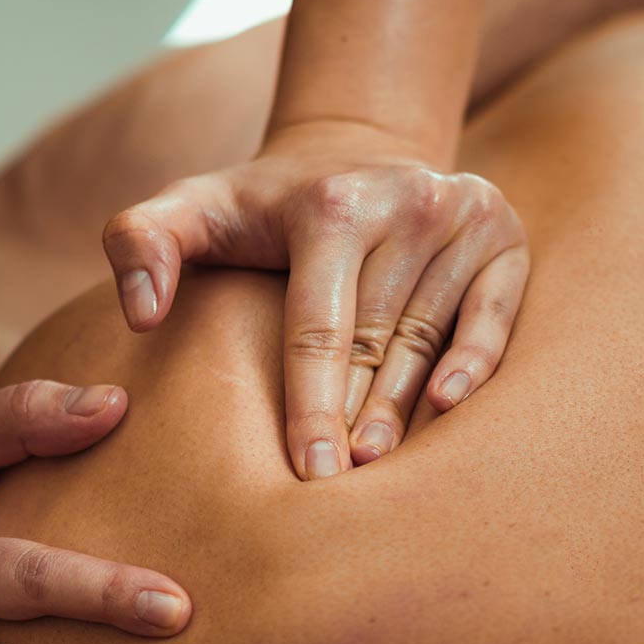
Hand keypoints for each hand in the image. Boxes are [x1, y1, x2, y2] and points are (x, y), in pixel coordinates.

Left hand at [102, 120, 528, 478]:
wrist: (352, 151)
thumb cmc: (261, 205)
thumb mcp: (189, 207)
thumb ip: (140, 243)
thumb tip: (142, 313)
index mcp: (331, 203)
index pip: (318, 328)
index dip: (310, 408)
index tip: (305, 477)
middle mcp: (405, 201)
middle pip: (376, 340)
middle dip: (354, 419)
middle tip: (336, 492)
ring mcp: (462, 216)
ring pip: (428, 338)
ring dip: (405, 409)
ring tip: (377, 469)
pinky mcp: (503, 236)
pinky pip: (494, 314)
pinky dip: (476, 362)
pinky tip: (450, 408)